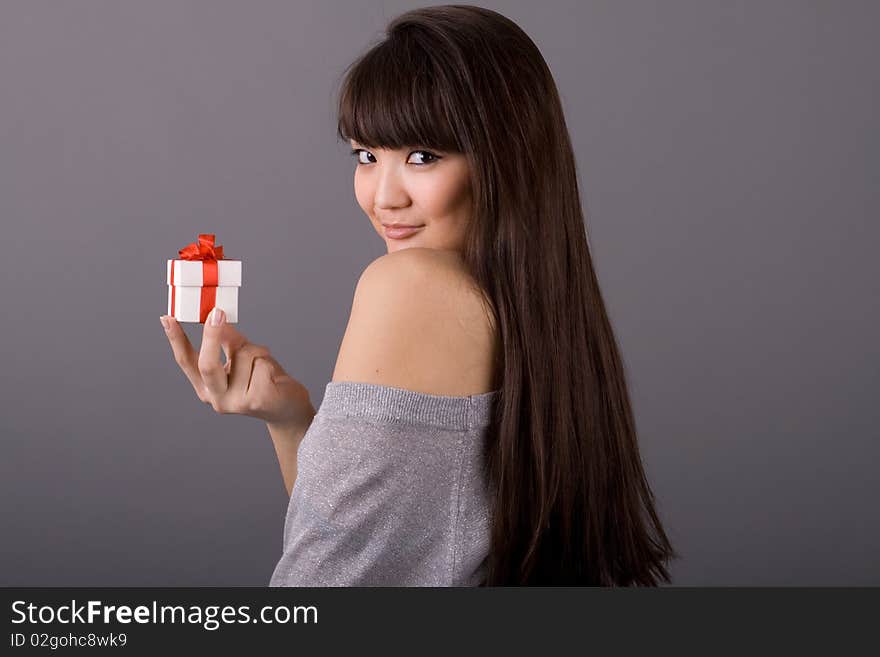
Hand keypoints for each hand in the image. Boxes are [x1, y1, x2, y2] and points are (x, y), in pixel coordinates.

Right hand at [160, 308, 314, 430]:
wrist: (287, 408)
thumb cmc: (262, 380)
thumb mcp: (241, 358)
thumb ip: (227, 341)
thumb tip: (216, 316)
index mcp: (206, 387)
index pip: (186, 361)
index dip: (176, 340)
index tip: (167, 317)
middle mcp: (217, 398)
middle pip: (207, 365)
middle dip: (211, 336)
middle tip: (217, 312)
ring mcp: (236, 402)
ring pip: (243, 357)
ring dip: (257, 351)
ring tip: (265, 366)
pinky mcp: (257, 401)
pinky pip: (261, 365)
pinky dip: (269, 362)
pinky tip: (274, 377)